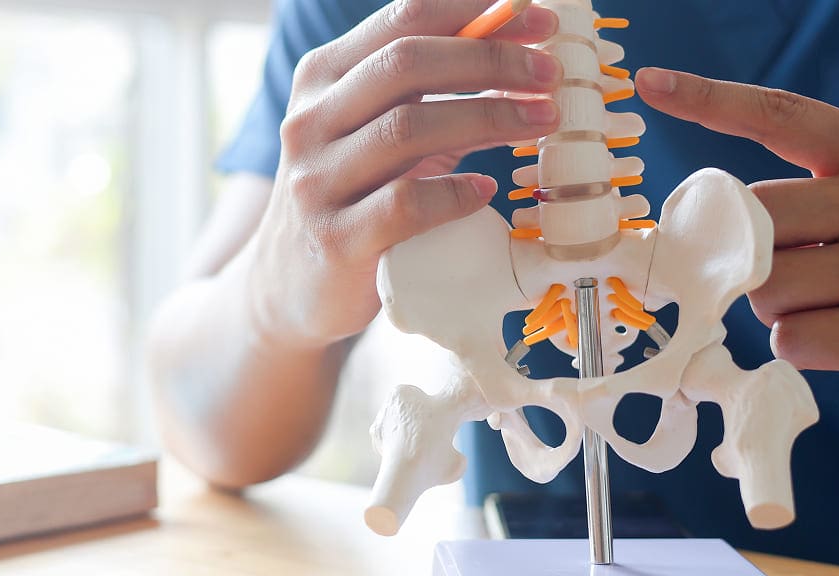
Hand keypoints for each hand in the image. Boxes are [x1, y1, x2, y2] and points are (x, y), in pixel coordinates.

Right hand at [249, 0, 562, 345]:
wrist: (289, 286)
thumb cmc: (353, 196)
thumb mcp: (376, 130)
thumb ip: (426, 87)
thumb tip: (514, 40)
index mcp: (321, 78)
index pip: (401, 18)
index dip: (476, 11)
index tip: (541, 22)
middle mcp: (310, 121)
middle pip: (406, 63)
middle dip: (490, 60)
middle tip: (550, 74)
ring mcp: (316, 181)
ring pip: (408, 128)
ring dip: (489, 117)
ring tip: (542, 121)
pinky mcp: (336, 239)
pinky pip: (405, 204)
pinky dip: (455, 192)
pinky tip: (486, 189)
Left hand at [636, 67, 838, 427]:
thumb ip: (814, 199)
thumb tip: (717, 224)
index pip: (784, 115)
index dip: (712, 100)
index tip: (652, 82)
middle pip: (754, 217)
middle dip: (752, 257)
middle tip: (801, 279)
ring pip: (765, 285)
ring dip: (778, 310)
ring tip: (836, 311)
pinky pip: (791, 339)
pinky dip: (804, 350)